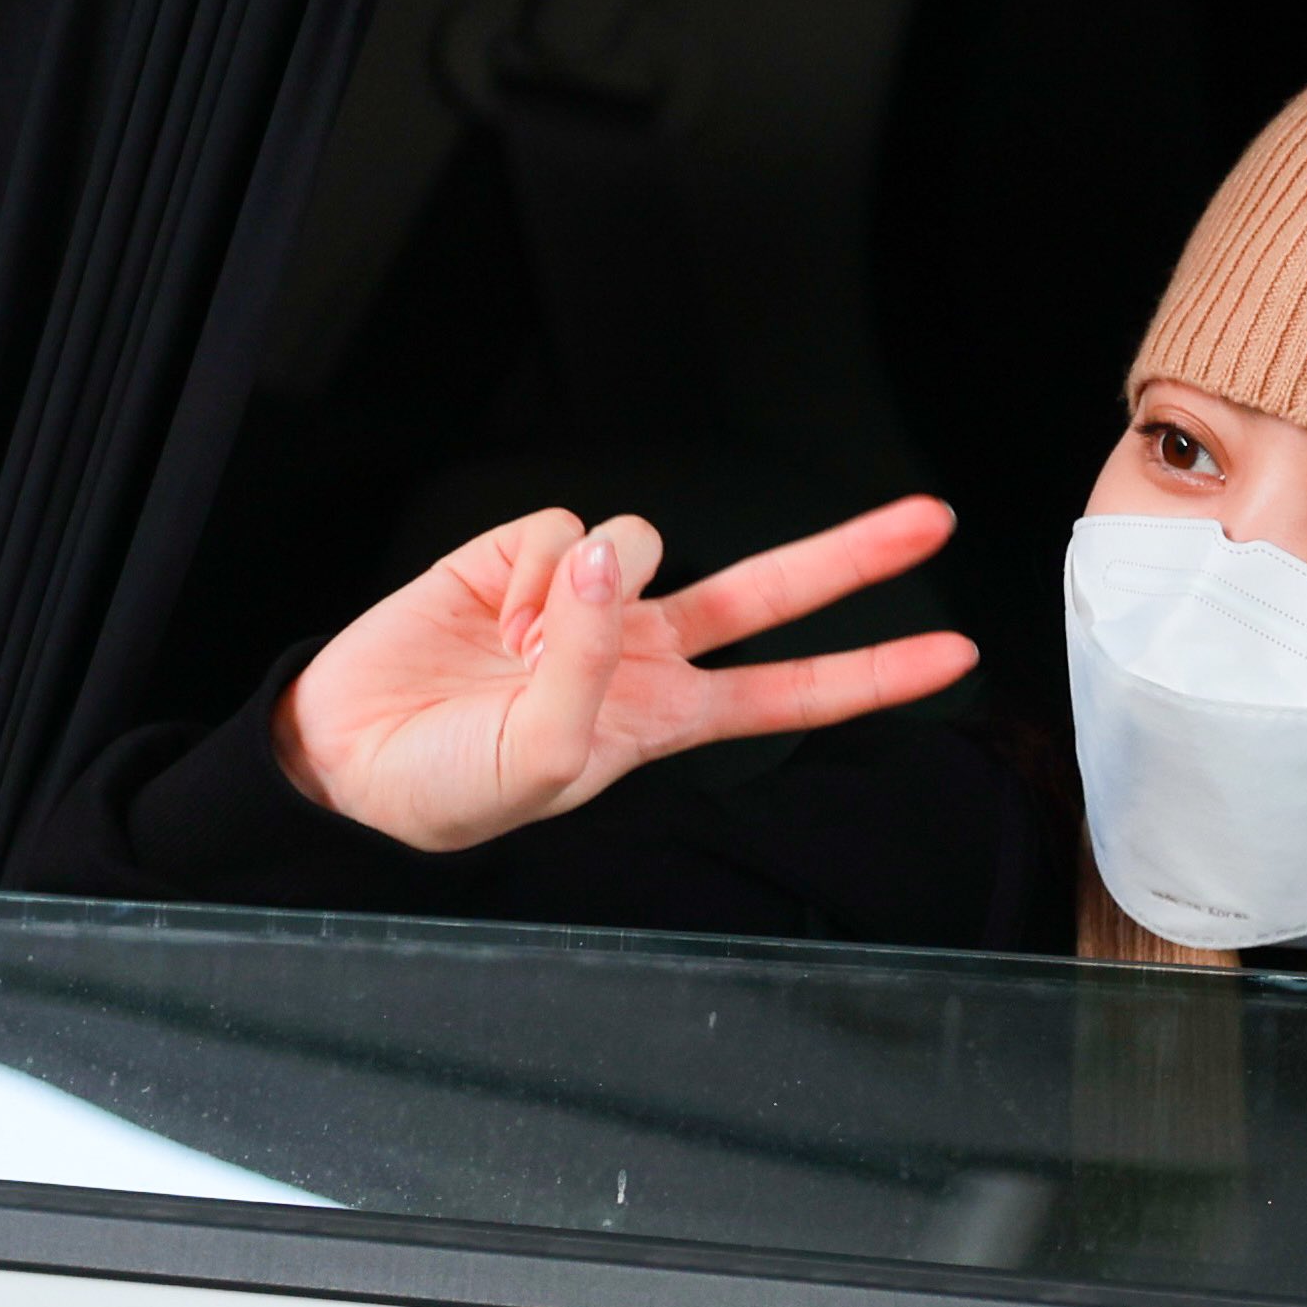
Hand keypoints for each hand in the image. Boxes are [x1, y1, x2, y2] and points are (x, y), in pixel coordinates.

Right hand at [271, 496, 978, 849]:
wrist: (348, 762)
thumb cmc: (454, 786)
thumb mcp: (548, 754)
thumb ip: (590, 660)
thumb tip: (607, 558)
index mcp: (668, 715)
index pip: (794, 693)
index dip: (874, 675)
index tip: (958, 657)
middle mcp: (643, 647)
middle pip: (770, 592)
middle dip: (852, 555)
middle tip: (934, 520)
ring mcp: (589, 598)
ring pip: (642, 540)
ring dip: (587, 589)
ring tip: (521, 649)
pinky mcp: (524, 555)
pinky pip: (564, 529)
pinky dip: (530, 571)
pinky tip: (493, 613)